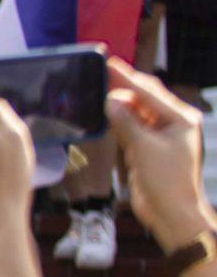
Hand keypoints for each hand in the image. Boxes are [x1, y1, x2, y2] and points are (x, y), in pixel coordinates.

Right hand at [107, 58, 214, 252]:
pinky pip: (132, 126)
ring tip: (96, 90)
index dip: (126, 77)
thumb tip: (110, 99)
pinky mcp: (150, 147)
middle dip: (122, 86)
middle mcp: (173, 123)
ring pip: (136, 111)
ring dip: (118, 103)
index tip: (107, 63)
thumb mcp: (144, 147)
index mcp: (181, 119)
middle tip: (98, 73)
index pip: (149, 91)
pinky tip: (103, 112)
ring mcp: (162, 135)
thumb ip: (126, 121)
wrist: (172, 213)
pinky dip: (118, 119)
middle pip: (144, 97)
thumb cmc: (166, 181)